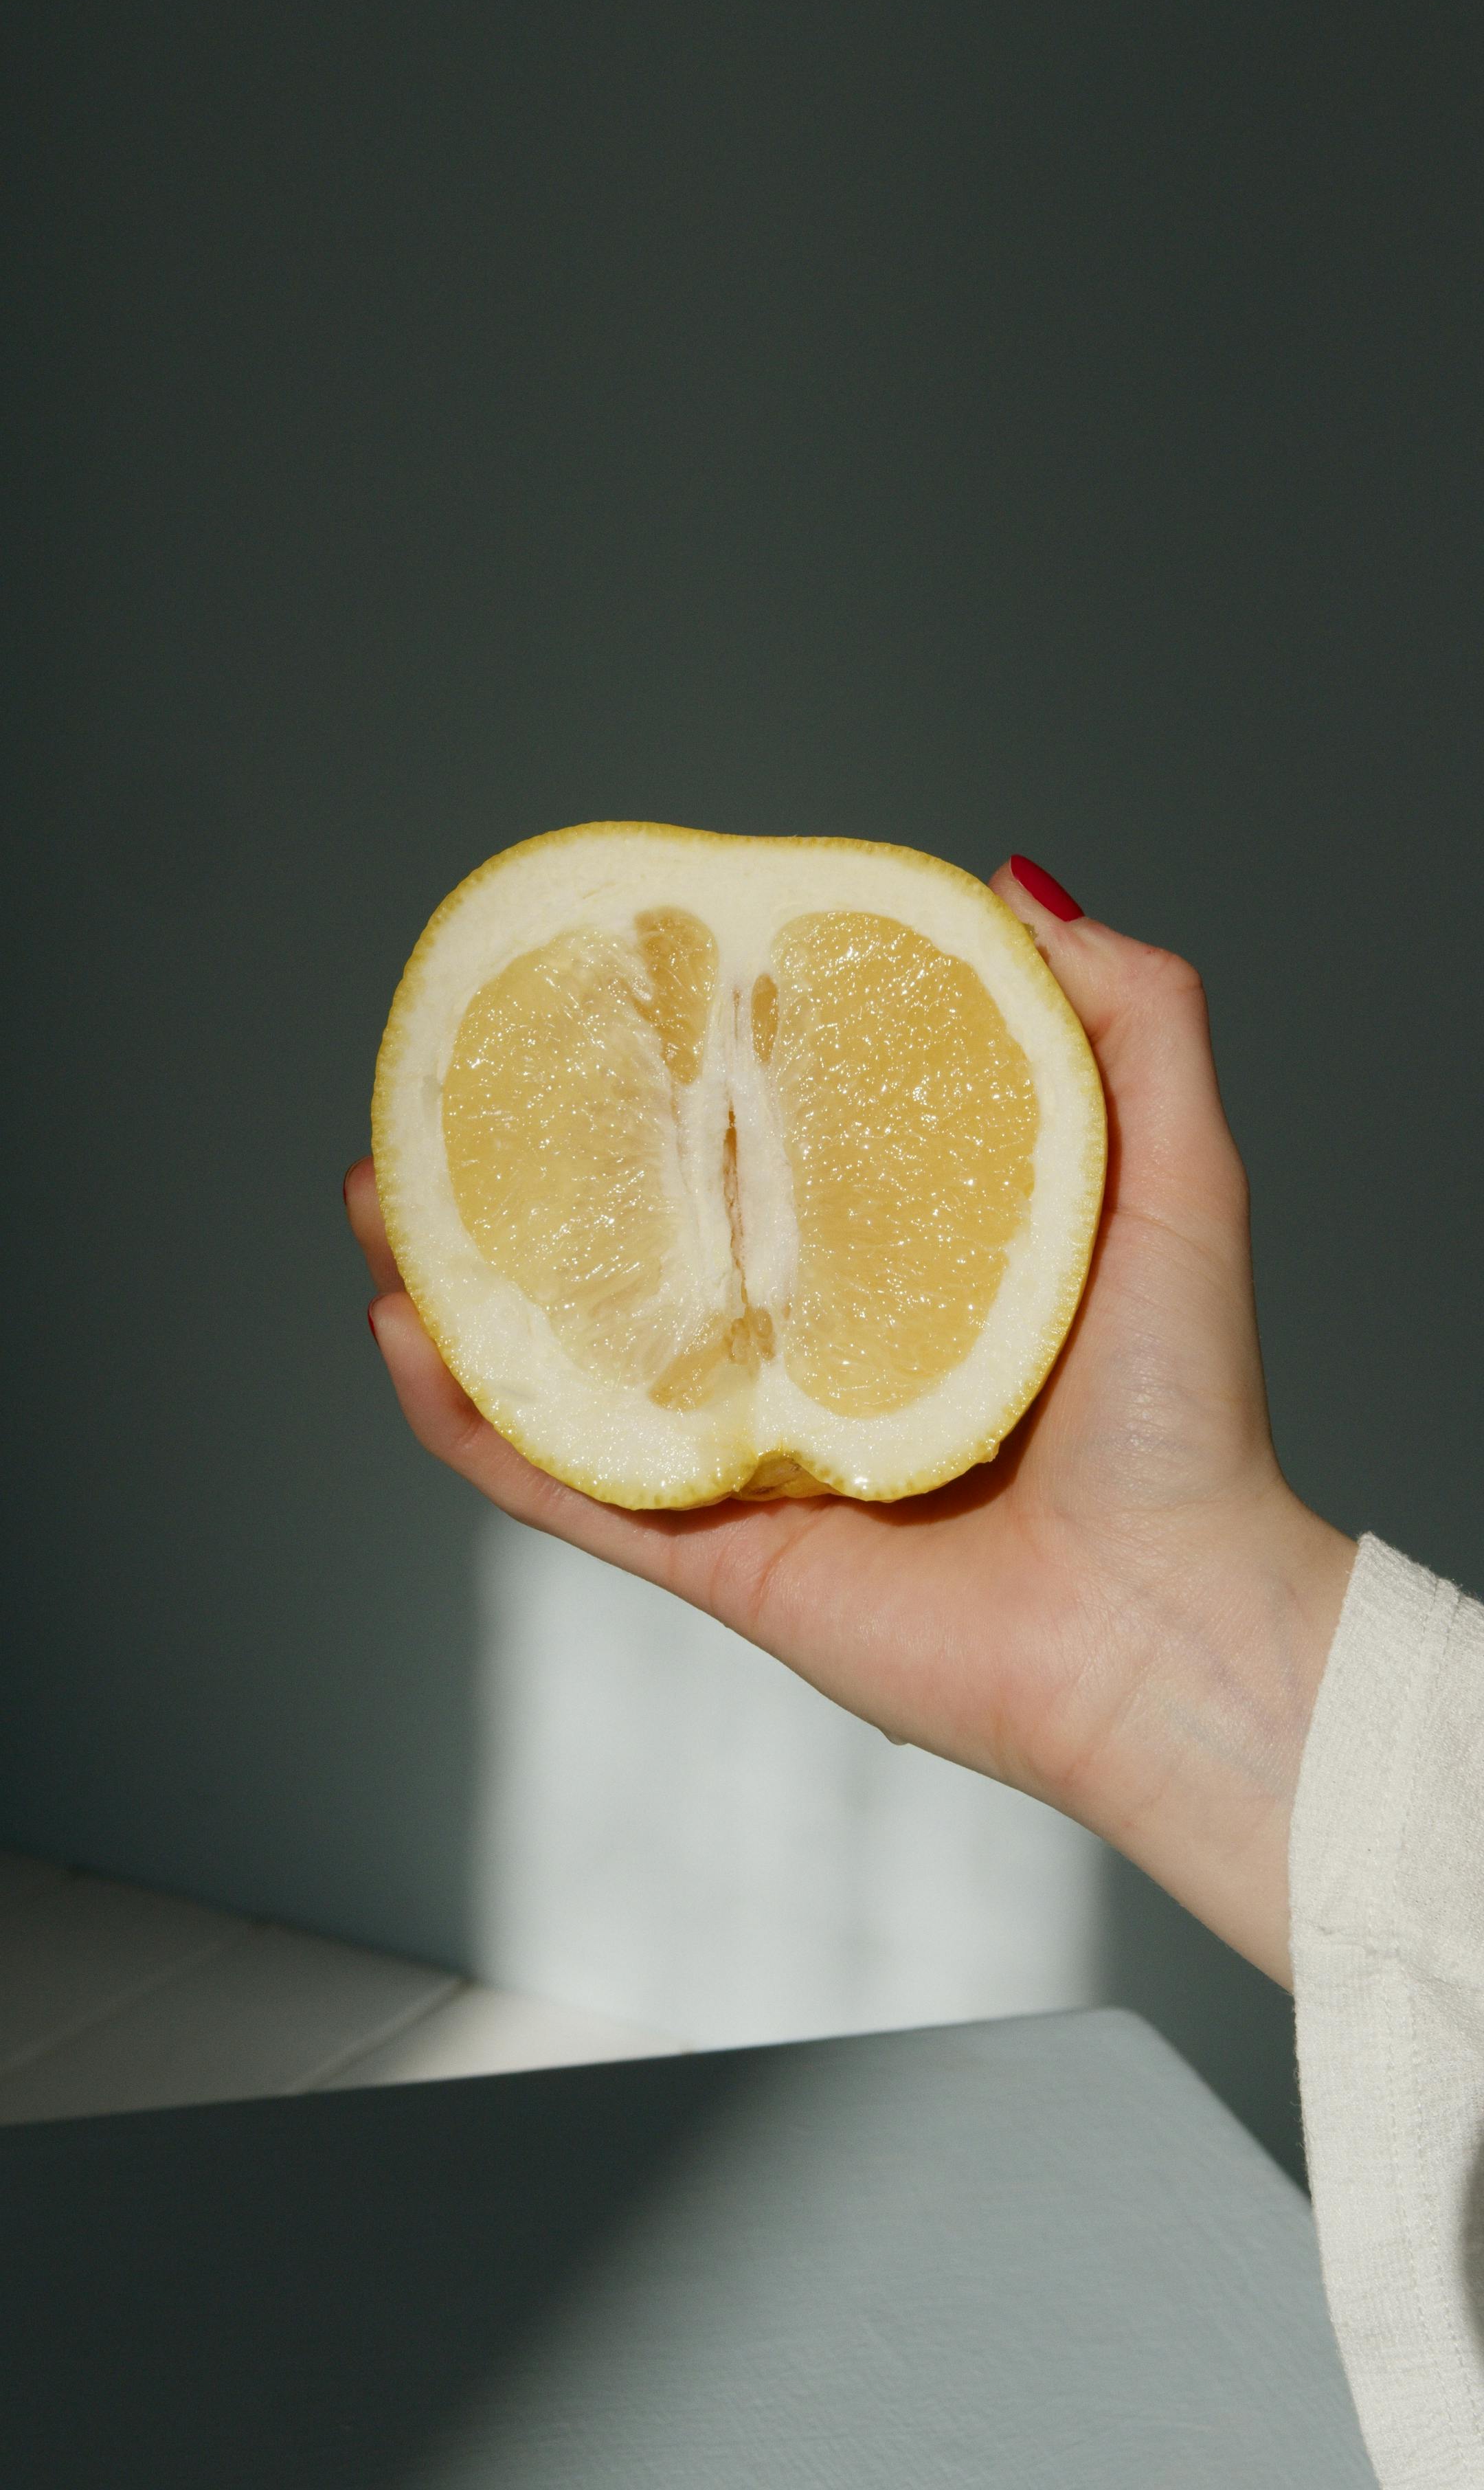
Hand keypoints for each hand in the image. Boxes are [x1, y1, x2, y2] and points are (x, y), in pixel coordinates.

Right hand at [345, 860, 1354, 1984]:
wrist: (1172, 1630)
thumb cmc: (1186, 1415)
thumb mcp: (1175, 1173)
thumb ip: (1129, 1021)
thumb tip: (1009, 880)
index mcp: (903, 1272)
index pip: (758, 1159)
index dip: (669, 1083)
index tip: (602, 1002)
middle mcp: (813, 1357)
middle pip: (634, 1251)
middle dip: (525, 1176)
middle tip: (448, 1098)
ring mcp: (751, 1457)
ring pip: (567, 1360)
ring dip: (458, 1285)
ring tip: (383, 1199)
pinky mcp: (714, 1552)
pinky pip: (561, 1480)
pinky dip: (471, 1419)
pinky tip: (406, 1333)